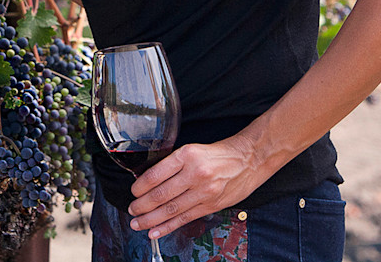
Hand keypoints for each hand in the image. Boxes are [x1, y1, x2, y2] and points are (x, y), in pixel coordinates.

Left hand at [127, 135, 263, 238]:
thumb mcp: (193, 149)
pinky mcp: (210, 206)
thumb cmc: (219, 153)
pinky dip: (167, 227)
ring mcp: (203, 191)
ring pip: (171, 209)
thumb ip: (174, 164)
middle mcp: (194, 173)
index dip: (141, 186)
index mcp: (187, 155)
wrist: (248, 159)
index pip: (157, 173)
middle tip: (132, 209)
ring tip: (137, 223)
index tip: (133, 191)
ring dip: (151, 219)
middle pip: (161, 194)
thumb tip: (150, 180)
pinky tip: (155, 232)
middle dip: (142, 205)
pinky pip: (184, 219)